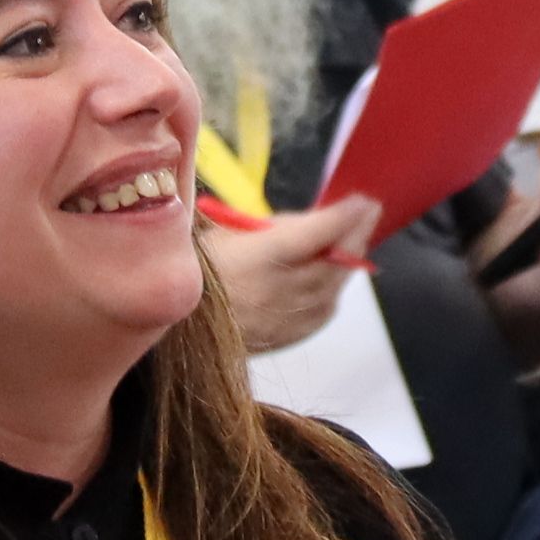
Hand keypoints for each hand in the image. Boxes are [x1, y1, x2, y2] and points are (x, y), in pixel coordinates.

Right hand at [201, 198, 380, 353]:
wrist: (171, 323)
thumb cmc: (193, 268)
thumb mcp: (221, 232)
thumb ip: (271, 228)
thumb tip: (313, 224)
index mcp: (259, 258)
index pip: (318, 233)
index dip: (345, 216)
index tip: (363, 201)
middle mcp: (278, 290)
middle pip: (334, 261)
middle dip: (357, 234)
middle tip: (369, 213)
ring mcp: (284, 318)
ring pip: (333, 287)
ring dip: (348, 261)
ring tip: (354, 240)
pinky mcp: (284, 338)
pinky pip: (322, 312)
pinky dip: (333, 290)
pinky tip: (333, 278)